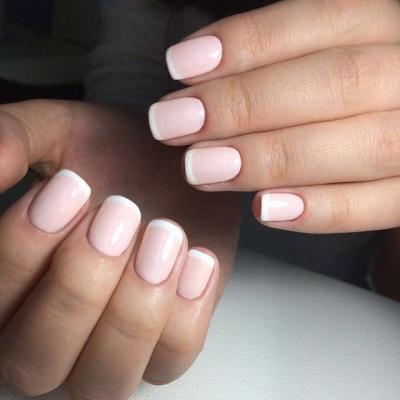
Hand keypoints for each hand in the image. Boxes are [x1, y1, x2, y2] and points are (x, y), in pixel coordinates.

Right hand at [0, 100, 239, 398]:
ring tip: (164, 233)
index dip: (21, 251)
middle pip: (36, 361)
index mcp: (13, 289)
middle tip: (119, 211)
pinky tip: (197, 257)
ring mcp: (114, 347)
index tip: (69, 187)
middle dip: (78, 287)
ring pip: (105, 380)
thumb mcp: (61, 132)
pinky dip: (186, 314)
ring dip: (133, 308)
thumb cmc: (112, 156)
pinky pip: (172, 360)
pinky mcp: (168, 342)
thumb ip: (17, 138)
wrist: (174, 165)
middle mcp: (54, 333)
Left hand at [149, 0, 399, 233]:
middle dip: (245, 105)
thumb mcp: (330, 56)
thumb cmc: (353, 95)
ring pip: (361, 145)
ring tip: (201, 167)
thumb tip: (198, 71)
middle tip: (174, 123)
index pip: (322, 18)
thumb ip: (280, 59)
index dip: (247, 43)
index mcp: (391, 25)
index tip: (181, 66)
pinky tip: (265, 210)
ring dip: (271, 159)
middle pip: (338, 82)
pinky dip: (323, 210)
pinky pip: (383, 205)